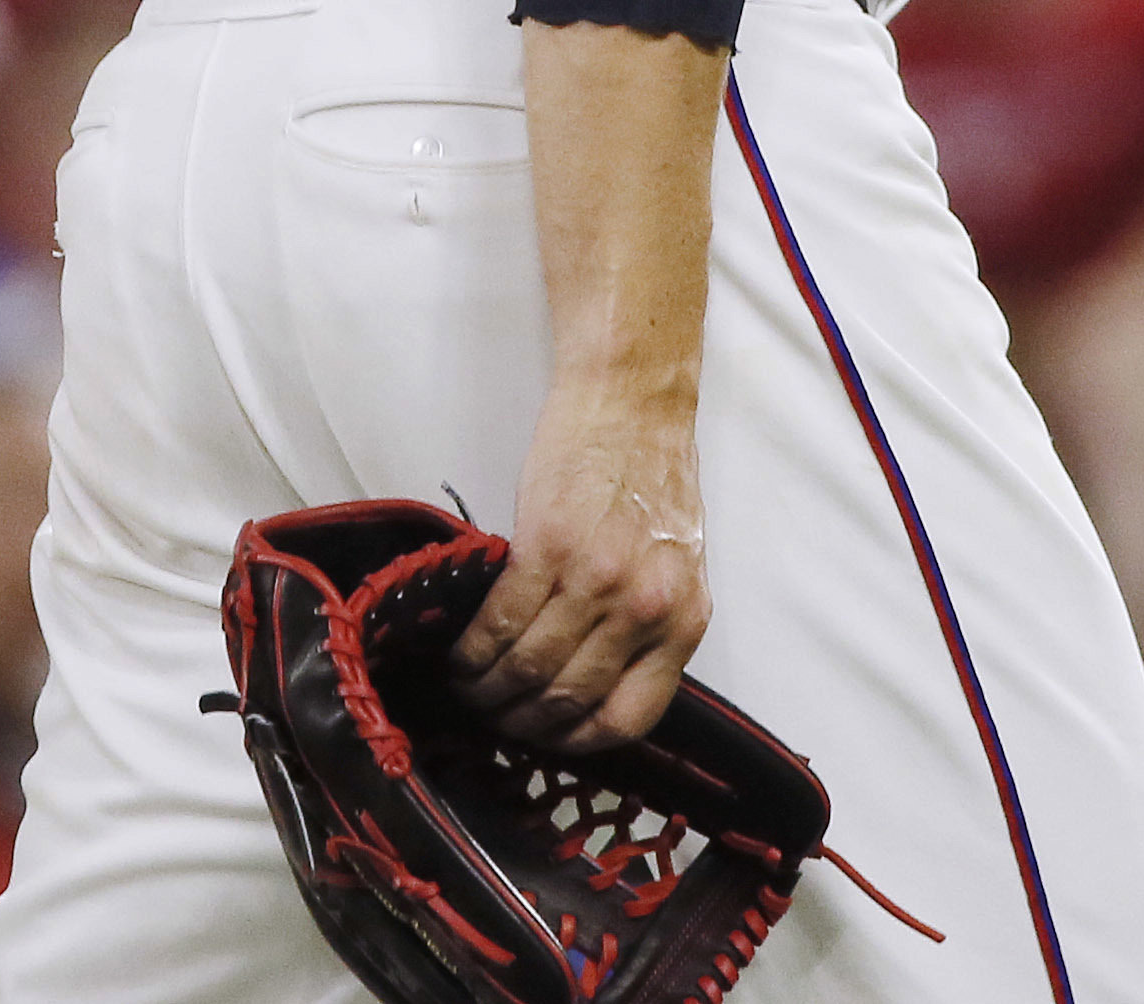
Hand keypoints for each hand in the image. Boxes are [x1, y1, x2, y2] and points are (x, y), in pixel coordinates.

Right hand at [449, 391, 708, 753]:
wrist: (631, 403)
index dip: (574, 740)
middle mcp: (645, 608)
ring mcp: (596, 577)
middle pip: (569, 696)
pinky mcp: (547, 543)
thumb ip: (644, 626)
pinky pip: (501, 619)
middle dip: (520, 720)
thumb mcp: (672, 568)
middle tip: (489, 717)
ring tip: (465, 688)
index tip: (542, 738)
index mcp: (684, 620)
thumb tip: (587, 683)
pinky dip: (473, 648)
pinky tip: (459, 653)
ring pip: (529, 665)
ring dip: (487, 688)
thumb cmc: (650, 480)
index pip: (629, 716)